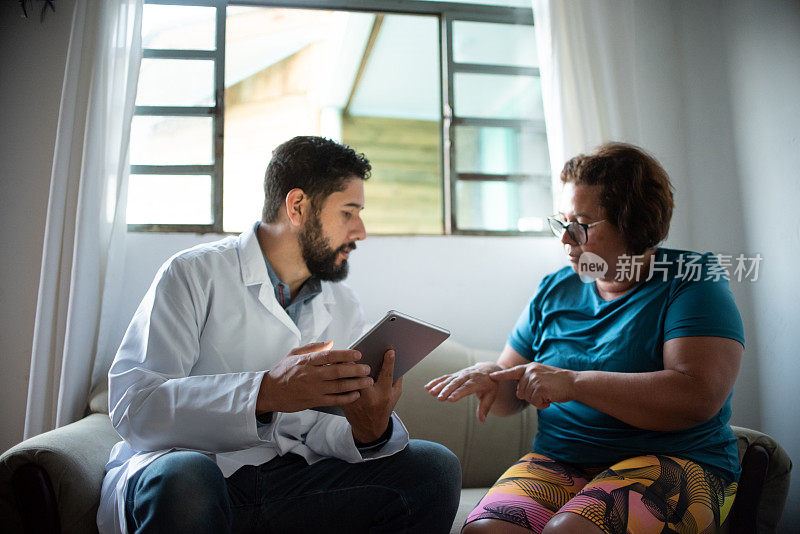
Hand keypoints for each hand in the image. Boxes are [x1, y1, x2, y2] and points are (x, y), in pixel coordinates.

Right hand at [257, 341, 372, 413]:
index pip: (329, 356)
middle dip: (355, 370)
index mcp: (307, 361)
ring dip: (355, 384)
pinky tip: (356, 395)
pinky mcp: (313, 401)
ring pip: (338, 387)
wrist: (269, 392)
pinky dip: (346, 398)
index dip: (345, 355)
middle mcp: (311, 375)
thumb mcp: (294, 354)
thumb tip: (331, 342)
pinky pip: (333, 400)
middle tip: (367, 368)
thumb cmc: (282, 371)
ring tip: (367, 381)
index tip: (358, 354)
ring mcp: (313, 389)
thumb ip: (313, 347)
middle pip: (337, 372)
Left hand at [342, 350, 402, 443]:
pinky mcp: (344, 403)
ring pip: (347, 382)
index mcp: (384, 394)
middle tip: (354, 353)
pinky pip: (338, 388)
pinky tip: (333, 368)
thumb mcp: (395, 395)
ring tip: (340, 358)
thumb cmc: (383, 407)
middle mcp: (369, 398)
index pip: (387, 376)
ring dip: (343, 370)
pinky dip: (335, 378)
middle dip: (357, 365)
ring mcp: (356, 401)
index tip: (389, 351)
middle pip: (362, 378)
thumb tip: (393, 359)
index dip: (389, 363)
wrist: (370, 428)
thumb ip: (396, 379)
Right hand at [424, 362, 500, 421]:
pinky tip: (427, 387)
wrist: (488, 369)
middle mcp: (468, 376)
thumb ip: (485, 407)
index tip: (450, 399)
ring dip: (439, 386)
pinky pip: (444, 378)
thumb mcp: (491, 395)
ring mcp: (460, 374)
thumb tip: (482, 421)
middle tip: (439, 398)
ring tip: (430, 393)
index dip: (458, 393)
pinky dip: (435, 381)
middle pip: (456, 383)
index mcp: (478, 381)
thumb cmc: (490, 385)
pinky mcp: (455, 374)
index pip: (467, 388)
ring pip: (448, 380)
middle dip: (447, 390)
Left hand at [490, 362, 576, 408]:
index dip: (501, 376)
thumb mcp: (541, 375)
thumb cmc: (558, 382)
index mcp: (530, 367)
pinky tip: (550, 398)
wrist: (573, 382)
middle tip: (545, 391)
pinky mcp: (539, 388)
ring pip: (527, 398)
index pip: (513, 372)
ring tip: (549, 393)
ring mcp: (534, 379)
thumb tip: (518, 392)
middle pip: (520, 392)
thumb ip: (529, 380)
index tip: (491, 376)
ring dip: (538, 400)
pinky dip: (543, 404)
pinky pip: (535, 403)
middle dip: (531, 396)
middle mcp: (530, 372)